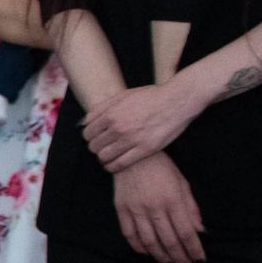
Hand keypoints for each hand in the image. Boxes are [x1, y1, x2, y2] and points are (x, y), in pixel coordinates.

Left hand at [84, 82, 198, 173]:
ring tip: (108, 155)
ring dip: (103, 157)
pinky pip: (121, 164)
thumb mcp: (123, 96)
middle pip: (94, 146)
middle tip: (102, 147)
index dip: (89, 137)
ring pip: (104, 156)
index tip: (95, 138)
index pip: (87, 133)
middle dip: (95, 147)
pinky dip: (113, 167)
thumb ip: (101, 108)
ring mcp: (131, 140)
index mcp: (110, 114)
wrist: (177, 100)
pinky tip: (113, 165)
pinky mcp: (145, 149)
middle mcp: (118, 128)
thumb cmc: (150, 96)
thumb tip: (84, 122)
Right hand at [113, 152, 204, 262]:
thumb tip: (201, 230)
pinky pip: (129, 234)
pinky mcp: (121, 209)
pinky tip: (147, 253)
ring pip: (149, 241)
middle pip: (169, 240)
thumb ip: (191, 207)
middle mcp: (154, 207)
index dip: (194, 249)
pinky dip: (138, 247)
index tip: (200, 261)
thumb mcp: (183, 183)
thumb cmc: (162, 168)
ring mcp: (136, 209)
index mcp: (173, 200)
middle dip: (179, 257)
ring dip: (160, 256)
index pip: (186, 232)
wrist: (132, 156)